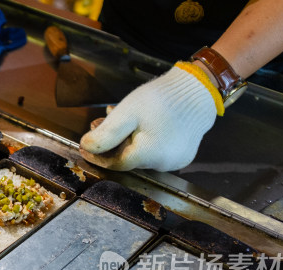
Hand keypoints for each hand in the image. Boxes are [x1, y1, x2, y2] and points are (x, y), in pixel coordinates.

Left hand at [79, 66, 217, 171]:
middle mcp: (163, 165)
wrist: (198, 91)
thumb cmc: (161, 100)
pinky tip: (140, 126)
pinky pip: (156, 154)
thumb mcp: (127, 113)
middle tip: (100, 123)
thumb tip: (86, 147)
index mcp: (148, 156)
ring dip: (127, 141)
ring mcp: (175, 163)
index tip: (84, 146)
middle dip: (112, 144)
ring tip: (121, 120)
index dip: (98, 156)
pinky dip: (144, 142)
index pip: (115, 164)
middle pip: (128, 159)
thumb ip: (106, 134)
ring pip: (141, 156)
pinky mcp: (183, 157)